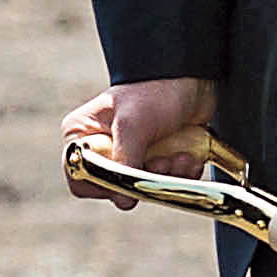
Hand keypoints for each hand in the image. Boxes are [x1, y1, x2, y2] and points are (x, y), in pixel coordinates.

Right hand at [65, 78, 220, 202]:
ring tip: (180, 156)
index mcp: (82, 135)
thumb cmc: (155, 90)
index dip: (106, 184)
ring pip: (144, 188)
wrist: (194, 76)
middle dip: (144, 179)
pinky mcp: (156, 158)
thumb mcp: (133, 124)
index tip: (130, 176)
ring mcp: (131, 154)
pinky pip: (166, 182)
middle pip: (116, 187)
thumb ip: (124, 161)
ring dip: (166, 176)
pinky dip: (180, 174)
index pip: (82, 178)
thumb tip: (124, 200)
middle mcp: (103, 148)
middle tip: (162, 162)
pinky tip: (189, 157)